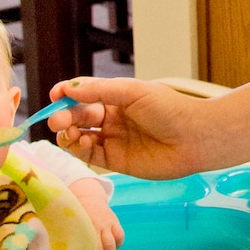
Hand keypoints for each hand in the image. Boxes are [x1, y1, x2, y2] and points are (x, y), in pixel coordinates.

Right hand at [49, 76, 210, 177]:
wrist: (194, 138)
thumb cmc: (169, 109)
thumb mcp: (133, 92)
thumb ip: (100, 91)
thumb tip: (68, 89)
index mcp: (115, 97)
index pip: (83, 94)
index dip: (66, 95)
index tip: (55, 95)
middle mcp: (111, 118)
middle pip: (77, 116)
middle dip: (63, 116)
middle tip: (57, 120)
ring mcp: (113, 140)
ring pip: (79, 136)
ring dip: (68, 134)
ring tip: (69, 133)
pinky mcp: (116, 161)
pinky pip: (90, 156)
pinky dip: (80, 150)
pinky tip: (83, 143)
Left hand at [70, 178, 123, 249]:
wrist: (86, 195)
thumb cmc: (74, 215)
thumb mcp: (68, 223)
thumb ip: (67, 237)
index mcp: (81, 227)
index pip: (86, 248)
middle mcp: (94, 225)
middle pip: (100, 249)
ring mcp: (106, 223)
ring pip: (112, 244)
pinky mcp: (114, 221)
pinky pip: (120, 236)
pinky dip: (118, 244)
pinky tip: (113, 248)